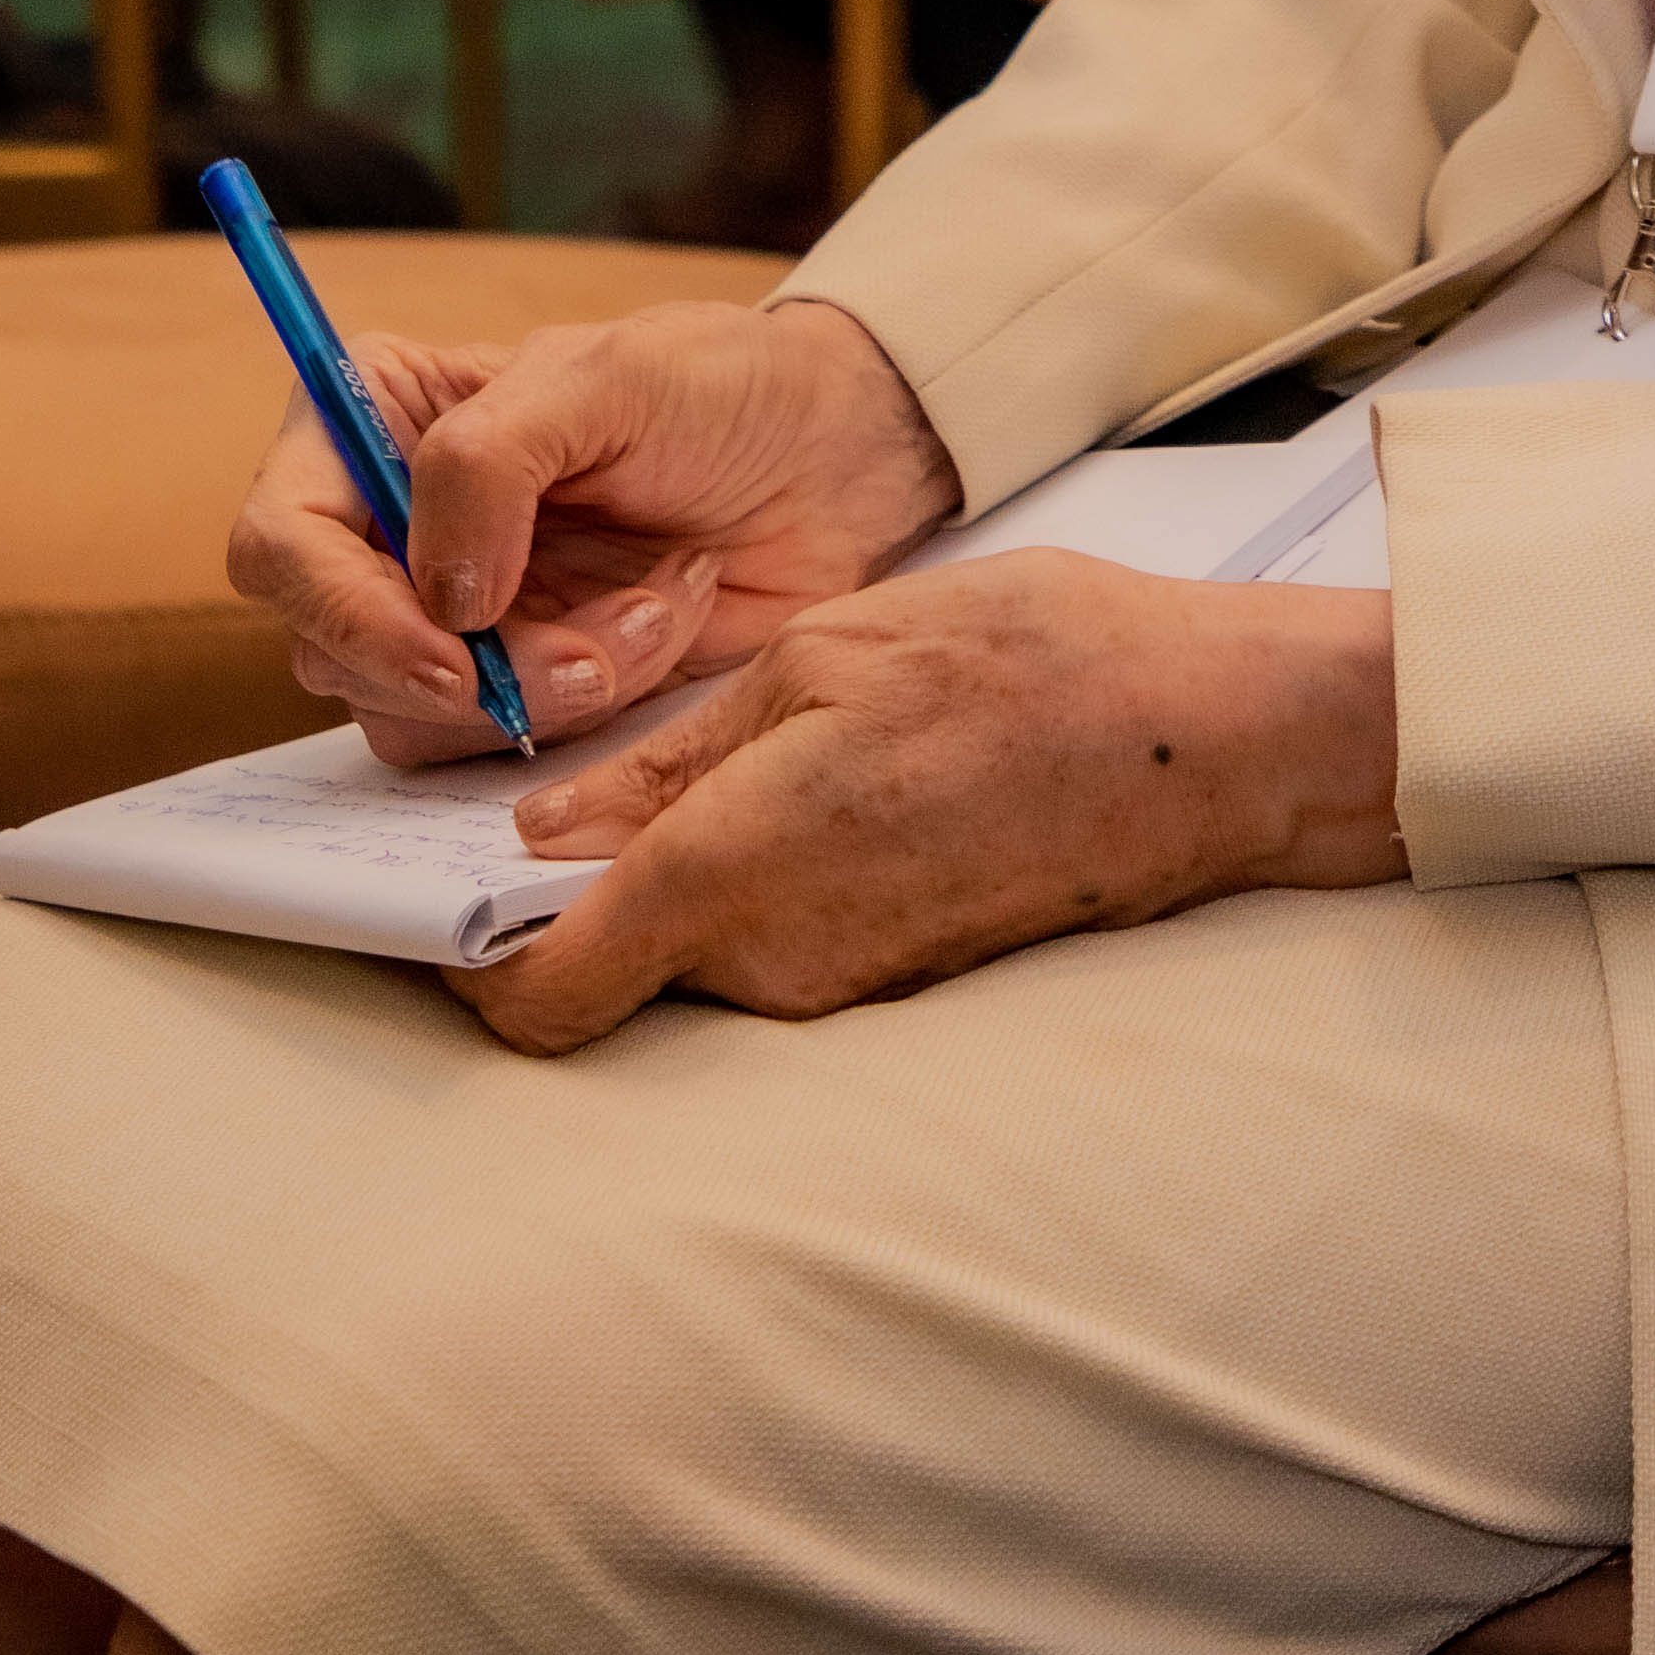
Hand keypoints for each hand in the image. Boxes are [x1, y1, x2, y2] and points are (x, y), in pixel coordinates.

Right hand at [226, 298, 957, 765]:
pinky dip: (589, 703)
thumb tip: (436, 593)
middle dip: (463, 669)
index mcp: (379, 422)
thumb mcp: (608, 376)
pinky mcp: (521, 679)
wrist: (834, 460)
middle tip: (582, 651)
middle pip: (331, 650)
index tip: (450, 645)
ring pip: (414, 716)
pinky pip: (502, 742)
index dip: (342, 609)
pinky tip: (662, 625)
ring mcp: (453, 614)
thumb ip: (490, 459)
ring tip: (653, 608)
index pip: (280, 541)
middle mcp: (391, 526)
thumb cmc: (722, 385)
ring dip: (541, 686)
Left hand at [457, 557, 1405, 1049]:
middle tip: (587, 778)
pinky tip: (815, 785)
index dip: (469, 961)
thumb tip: (553, 831)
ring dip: (677, 880)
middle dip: (576, 898)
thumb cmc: (1024, 665)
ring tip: (730, 752)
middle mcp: (773, 965)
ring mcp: (841, 985)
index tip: (448, 893)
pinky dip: (760, 884)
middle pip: (608, 972)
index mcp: (728, 874)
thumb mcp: (820, 653)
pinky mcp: (896, 976)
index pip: (537, 1001)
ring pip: (692, 956)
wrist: (1207, 739)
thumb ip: (672, 758)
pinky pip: (777, 947)